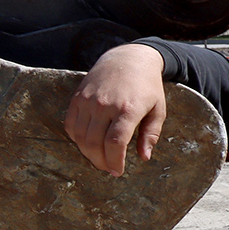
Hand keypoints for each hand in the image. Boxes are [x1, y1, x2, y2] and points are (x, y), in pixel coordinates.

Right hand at [64, 42, 166, 175]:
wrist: (129, 58)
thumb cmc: (147, 87)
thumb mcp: (158, 110)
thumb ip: (151, 134)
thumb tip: (144, 157)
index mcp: (128, 109)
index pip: (115, 143)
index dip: (114, 161)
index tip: (118, 171)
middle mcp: (105, 104)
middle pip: (95, 143)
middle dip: (101, 162)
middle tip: (109, 169)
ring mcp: (88, 100)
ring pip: (80, 137)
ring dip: (88, 154)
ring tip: (99, 159)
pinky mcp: (77, 97)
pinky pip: (70, 124)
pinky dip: (76, 139)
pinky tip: (88, 143)